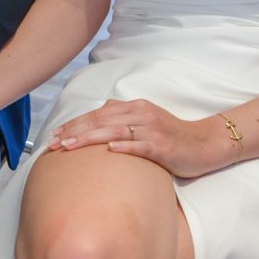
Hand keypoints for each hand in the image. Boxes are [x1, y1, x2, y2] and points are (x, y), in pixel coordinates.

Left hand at [47, 99, 225, 177]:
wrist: (205, 143)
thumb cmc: (171, 135)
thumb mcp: (145, 120)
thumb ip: (122, 115)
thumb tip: (100, 112)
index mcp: (134, 107)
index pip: (96, 115)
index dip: (73, 124)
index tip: (54, 135)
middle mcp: (140, 115)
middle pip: (100, 121)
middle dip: (73, 131)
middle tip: (52, 143)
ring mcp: (151, 130)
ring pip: (114, 131)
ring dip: (89, 138)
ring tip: (69, 146)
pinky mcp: (162, 147)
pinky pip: (140, 146)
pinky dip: (124, 147)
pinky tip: (109, 151)